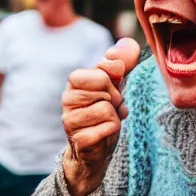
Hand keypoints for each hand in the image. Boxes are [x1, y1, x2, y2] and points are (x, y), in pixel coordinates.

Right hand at [62, 38, 139, 195]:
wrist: (94, 151)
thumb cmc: (103, 114)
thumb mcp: (114, 86)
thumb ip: (121, 63)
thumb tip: (128, 43)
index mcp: (74, 81)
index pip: (102, 70)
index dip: (113, 81)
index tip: (111, 90)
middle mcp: (67, 99)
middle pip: (105, 88)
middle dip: (115, 99)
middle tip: (109, 108)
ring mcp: (70, 120)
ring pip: (107, 109)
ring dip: (114, 117)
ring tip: (106, 121)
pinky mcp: (79, 139)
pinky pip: (108, 127)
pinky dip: (113, 130)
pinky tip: (104, 134)